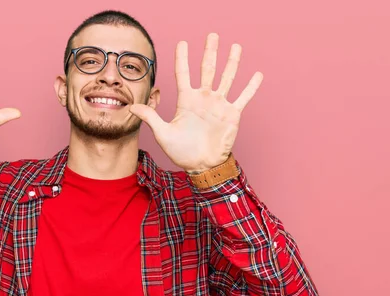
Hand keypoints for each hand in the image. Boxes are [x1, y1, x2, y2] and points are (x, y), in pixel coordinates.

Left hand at [129, 33, 262, 171]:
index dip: (182, 58)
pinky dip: (251, 86)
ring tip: (235, 46)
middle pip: (207, 69)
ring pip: (227, 78)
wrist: (201, 166)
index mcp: (186, 100)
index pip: (183, 74)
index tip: (182, 42)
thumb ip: (150, 117)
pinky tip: (257, 74)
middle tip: (212, 35)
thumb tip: (131, 106)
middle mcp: (203, 98)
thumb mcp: (162, 133)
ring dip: (232, 62)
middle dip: (209, 52)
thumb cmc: (181, 151)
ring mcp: (219, 105)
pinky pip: (243, 97)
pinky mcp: (232, 114)